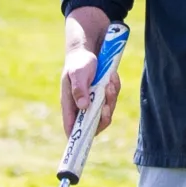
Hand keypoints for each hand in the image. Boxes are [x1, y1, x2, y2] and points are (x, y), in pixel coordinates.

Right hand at [60, 6, 122, 136]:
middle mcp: (82, 105)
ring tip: (110, 82)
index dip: (77, 137)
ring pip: (106, 112)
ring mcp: (94, 101)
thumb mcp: (78, 72)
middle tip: (106, 103)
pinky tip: (112, 77)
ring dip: (111, 99)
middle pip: (94, 124)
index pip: (71, 127)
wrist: (92, 47)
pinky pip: (113, 99)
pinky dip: (115, 89)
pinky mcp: (104, 94)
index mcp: (70, 103)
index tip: (86, 139)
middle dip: (103, 115)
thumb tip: (83, 107)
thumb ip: (79, 89)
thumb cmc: (80, 61)